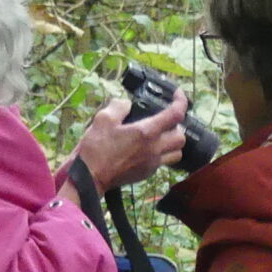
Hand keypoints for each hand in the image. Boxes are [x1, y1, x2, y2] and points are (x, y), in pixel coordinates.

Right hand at [65, 93, 186, 195]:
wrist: (90, 177)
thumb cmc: (96, 149)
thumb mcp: (103, 119)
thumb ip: (119, 107)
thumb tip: (127, 104)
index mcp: (146, 132)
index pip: (175, 115)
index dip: (181, 101)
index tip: (177, 94)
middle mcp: (154, 149)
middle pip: (181, 136)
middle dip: (177, 125)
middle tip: (165, 119)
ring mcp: (152, 163)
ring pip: (177, 152)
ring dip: (173, 142)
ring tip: (161, 135)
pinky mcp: (147, 174)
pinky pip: (164, 162)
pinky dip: (162, 153)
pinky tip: (148, 148)